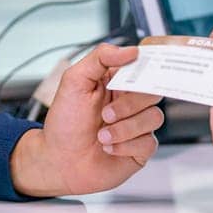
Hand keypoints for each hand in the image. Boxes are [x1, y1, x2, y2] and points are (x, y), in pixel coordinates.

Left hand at [11, 43, 163, 196]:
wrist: (59, 162)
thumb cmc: (64, 124)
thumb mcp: (74, 81)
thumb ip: (100, 58)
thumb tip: (130, 51)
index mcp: (117, 82)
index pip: (144, 68)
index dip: (147, 70)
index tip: (139, 77)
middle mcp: (130, 102)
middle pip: (153, 92)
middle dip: (129, 105)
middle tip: (106, 114)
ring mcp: (137, 125)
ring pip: (154, 117)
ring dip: (124, 128)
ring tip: (102, 136)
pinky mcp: (140, 148)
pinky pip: (149, 142)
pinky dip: (126, 145)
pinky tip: (109, 148)